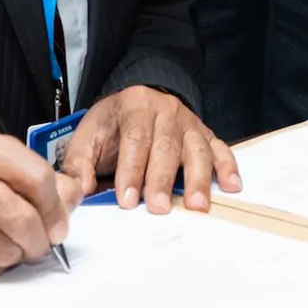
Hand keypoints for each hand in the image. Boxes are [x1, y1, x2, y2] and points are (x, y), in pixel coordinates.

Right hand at [0, 130, 84, 278]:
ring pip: (3, 250)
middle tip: (38, 246)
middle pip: (22, 220)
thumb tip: (72, 203)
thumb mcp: (8, 167)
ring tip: (9, 246)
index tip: (59, 228)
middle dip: (38, 241)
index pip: (39, 179)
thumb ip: (47, 182)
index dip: (56, 210)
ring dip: (15, 256)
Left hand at [61, 85, 241, 212]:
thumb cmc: (113, 124)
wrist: (139, 100)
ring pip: (197, 150)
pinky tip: (231, 186)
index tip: (127, 199)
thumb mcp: (89, 134)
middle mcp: (166, 111)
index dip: (131, 170)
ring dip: (198, 179)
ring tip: (197, 205)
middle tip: (160, 207)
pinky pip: (220, 149)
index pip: (135, 139)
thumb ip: (79, 163)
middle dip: (162, 179)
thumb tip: (75, 191)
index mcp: (135, 106)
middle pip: (167, 147)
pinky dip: (228, 167)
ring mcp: (189, 124)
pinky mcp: (205, 135)